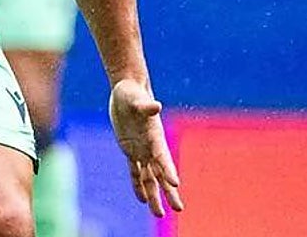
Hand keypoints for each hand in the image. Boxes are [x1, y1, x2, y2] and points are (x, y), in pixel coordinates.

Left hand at [109, 79, 183, 216]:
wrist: (127, 91)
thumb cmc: (132, 93)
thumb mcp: (136, 99)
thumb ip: (145, 105)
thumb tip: (155, 105)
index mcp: (154, 136)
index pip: (162, 157)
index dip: (169, 170)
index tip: (175, 185)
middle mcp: (150, 147)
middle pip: (161, 174)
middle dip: (169, 192)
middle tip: (179, 209)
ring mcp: (141, 150)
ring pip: (149, 178)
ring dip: (154, 195)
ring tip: (158, 214)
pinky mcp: (130, 150)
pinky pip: (134, 172)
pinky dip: (137, 185)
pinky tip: (142, 199)